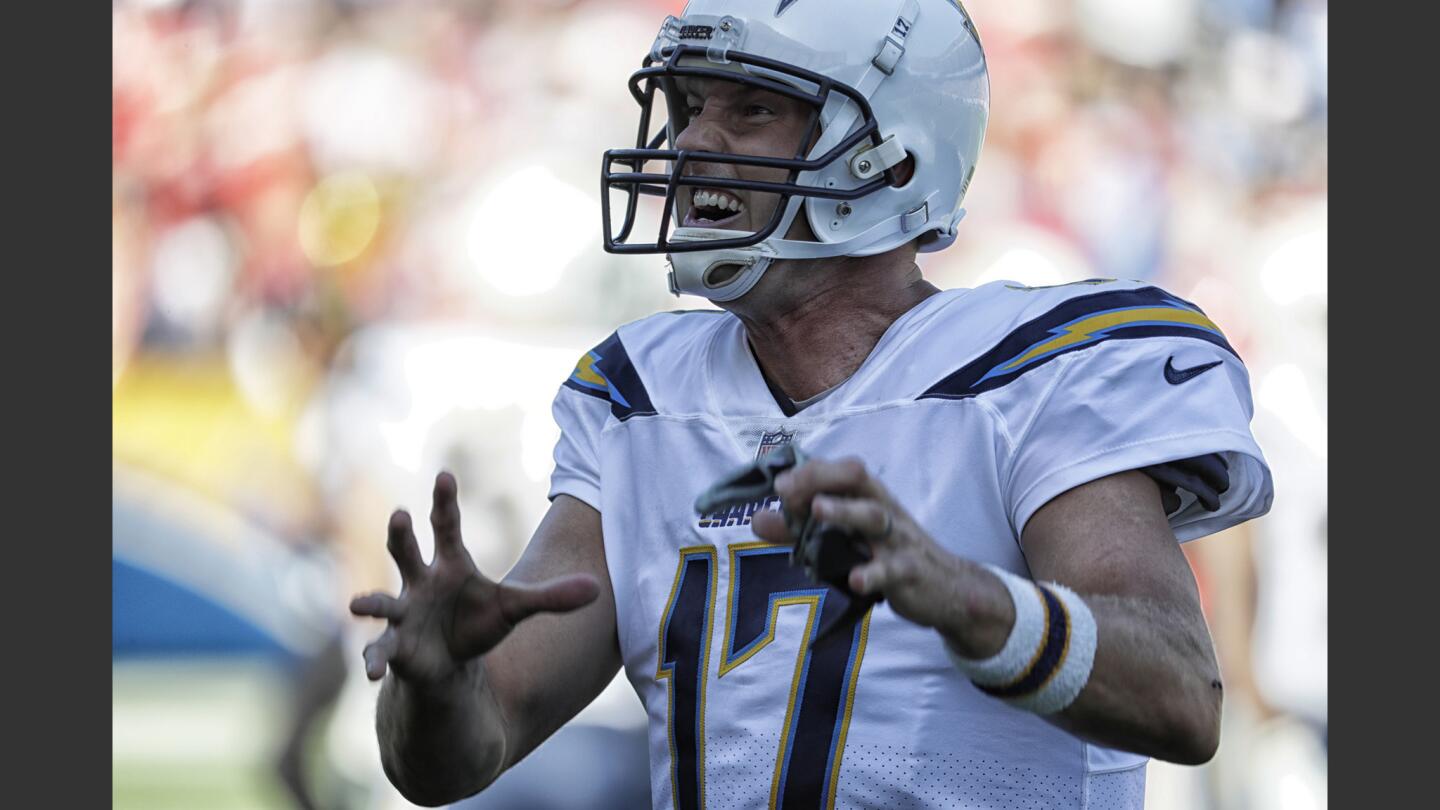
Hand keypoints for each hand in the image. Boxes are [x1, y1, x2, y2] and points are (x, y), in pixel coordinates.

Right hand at [350, 472, 600, 683]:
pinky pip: (380, 650)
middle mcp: (420, 582)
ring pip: (382, 602)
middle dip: (401, 534)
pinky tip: (373, 673)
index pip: (446, 525)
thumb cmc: (478, 622)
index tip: (446, 475)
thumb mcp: (516, 607)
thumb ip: (553, 597)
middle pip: (406, 551)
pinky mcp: (396, 646)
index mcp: (449, 563)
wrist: (450, 660)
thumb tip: (599, 589)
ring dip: (370, 602)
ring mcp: (404, 613)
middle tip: (399, 514)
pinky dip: (375, 660)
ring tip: (357, 604)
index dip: (445, 500)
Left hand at [750, 457, 1012, 656]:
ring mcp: (898, 539)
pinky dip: (874, 573)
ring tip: (817, 511)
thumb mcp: (844, 540)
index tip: (777, 484)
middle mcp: (883, 509)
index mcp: (866, 496)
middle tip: (785, 489)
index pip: (837, 469)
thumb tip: (758, 520)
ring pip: (874, 516)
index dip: (807, 471)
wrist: (947, 589)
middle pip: (856, 479)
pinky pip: (891, 569)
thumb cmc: (888, 555)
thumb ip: (800, 530)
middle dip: (820, 478)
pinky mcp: (909, 571)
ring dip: (844, 512)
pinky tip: (856, 580)